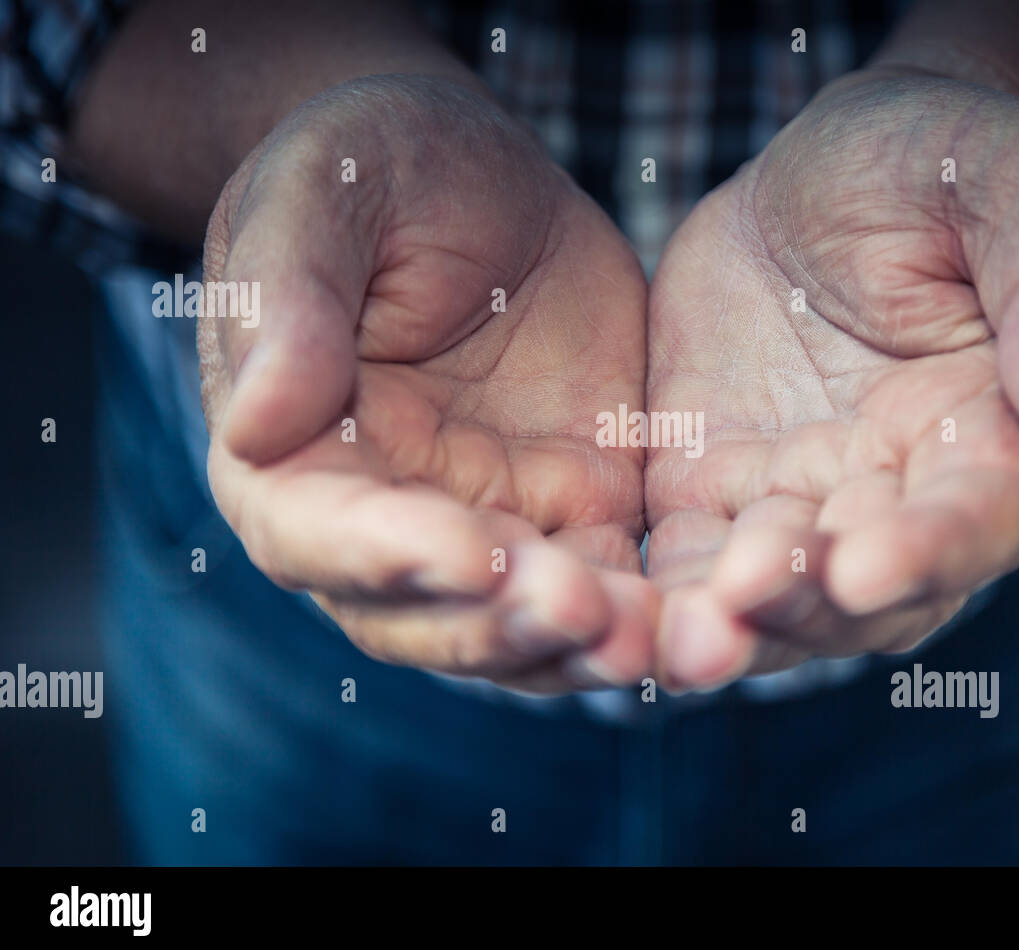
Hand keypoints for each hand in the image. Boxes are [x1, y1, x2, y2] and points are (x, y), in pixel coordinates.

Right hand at [199, 75, 655, 693]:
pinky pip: (607, 585)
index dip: (386, 555)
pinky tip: (696, 615)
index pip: (313, 534)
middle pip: (420, 613)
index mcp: (291, 451)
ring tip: (648, 637)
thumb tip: (253, 424)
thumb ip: (285, 300)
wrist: (487, 175)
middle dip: (498, 624)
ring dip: (576, 646)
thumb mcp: (321, 192)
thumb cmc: (377, 165)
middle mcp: (383, 513)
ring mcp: (485, 521)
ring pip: (516, 626)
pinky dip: (644, 613)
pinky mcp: (576, 512)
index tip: (469, 551)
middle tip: (581, 611)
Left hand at [646, 69, 1018, 688]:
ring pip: (771, 601)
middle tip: (744, 598)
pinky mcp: (710, 492)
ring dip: (726, 627)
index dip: (930, 548)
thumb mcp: (1013, 183)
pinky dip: (651, 597)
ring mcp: (799, 503)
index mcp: (995, 438)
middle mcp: (899, 496)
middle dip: (807, 604)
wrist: (825, 171)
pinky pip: (682, 562)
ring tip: (676, 641)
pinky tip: (605, 608)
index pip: (978, 517)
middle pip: (866, 592)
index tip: (867, 564)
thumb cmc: (941, 161)